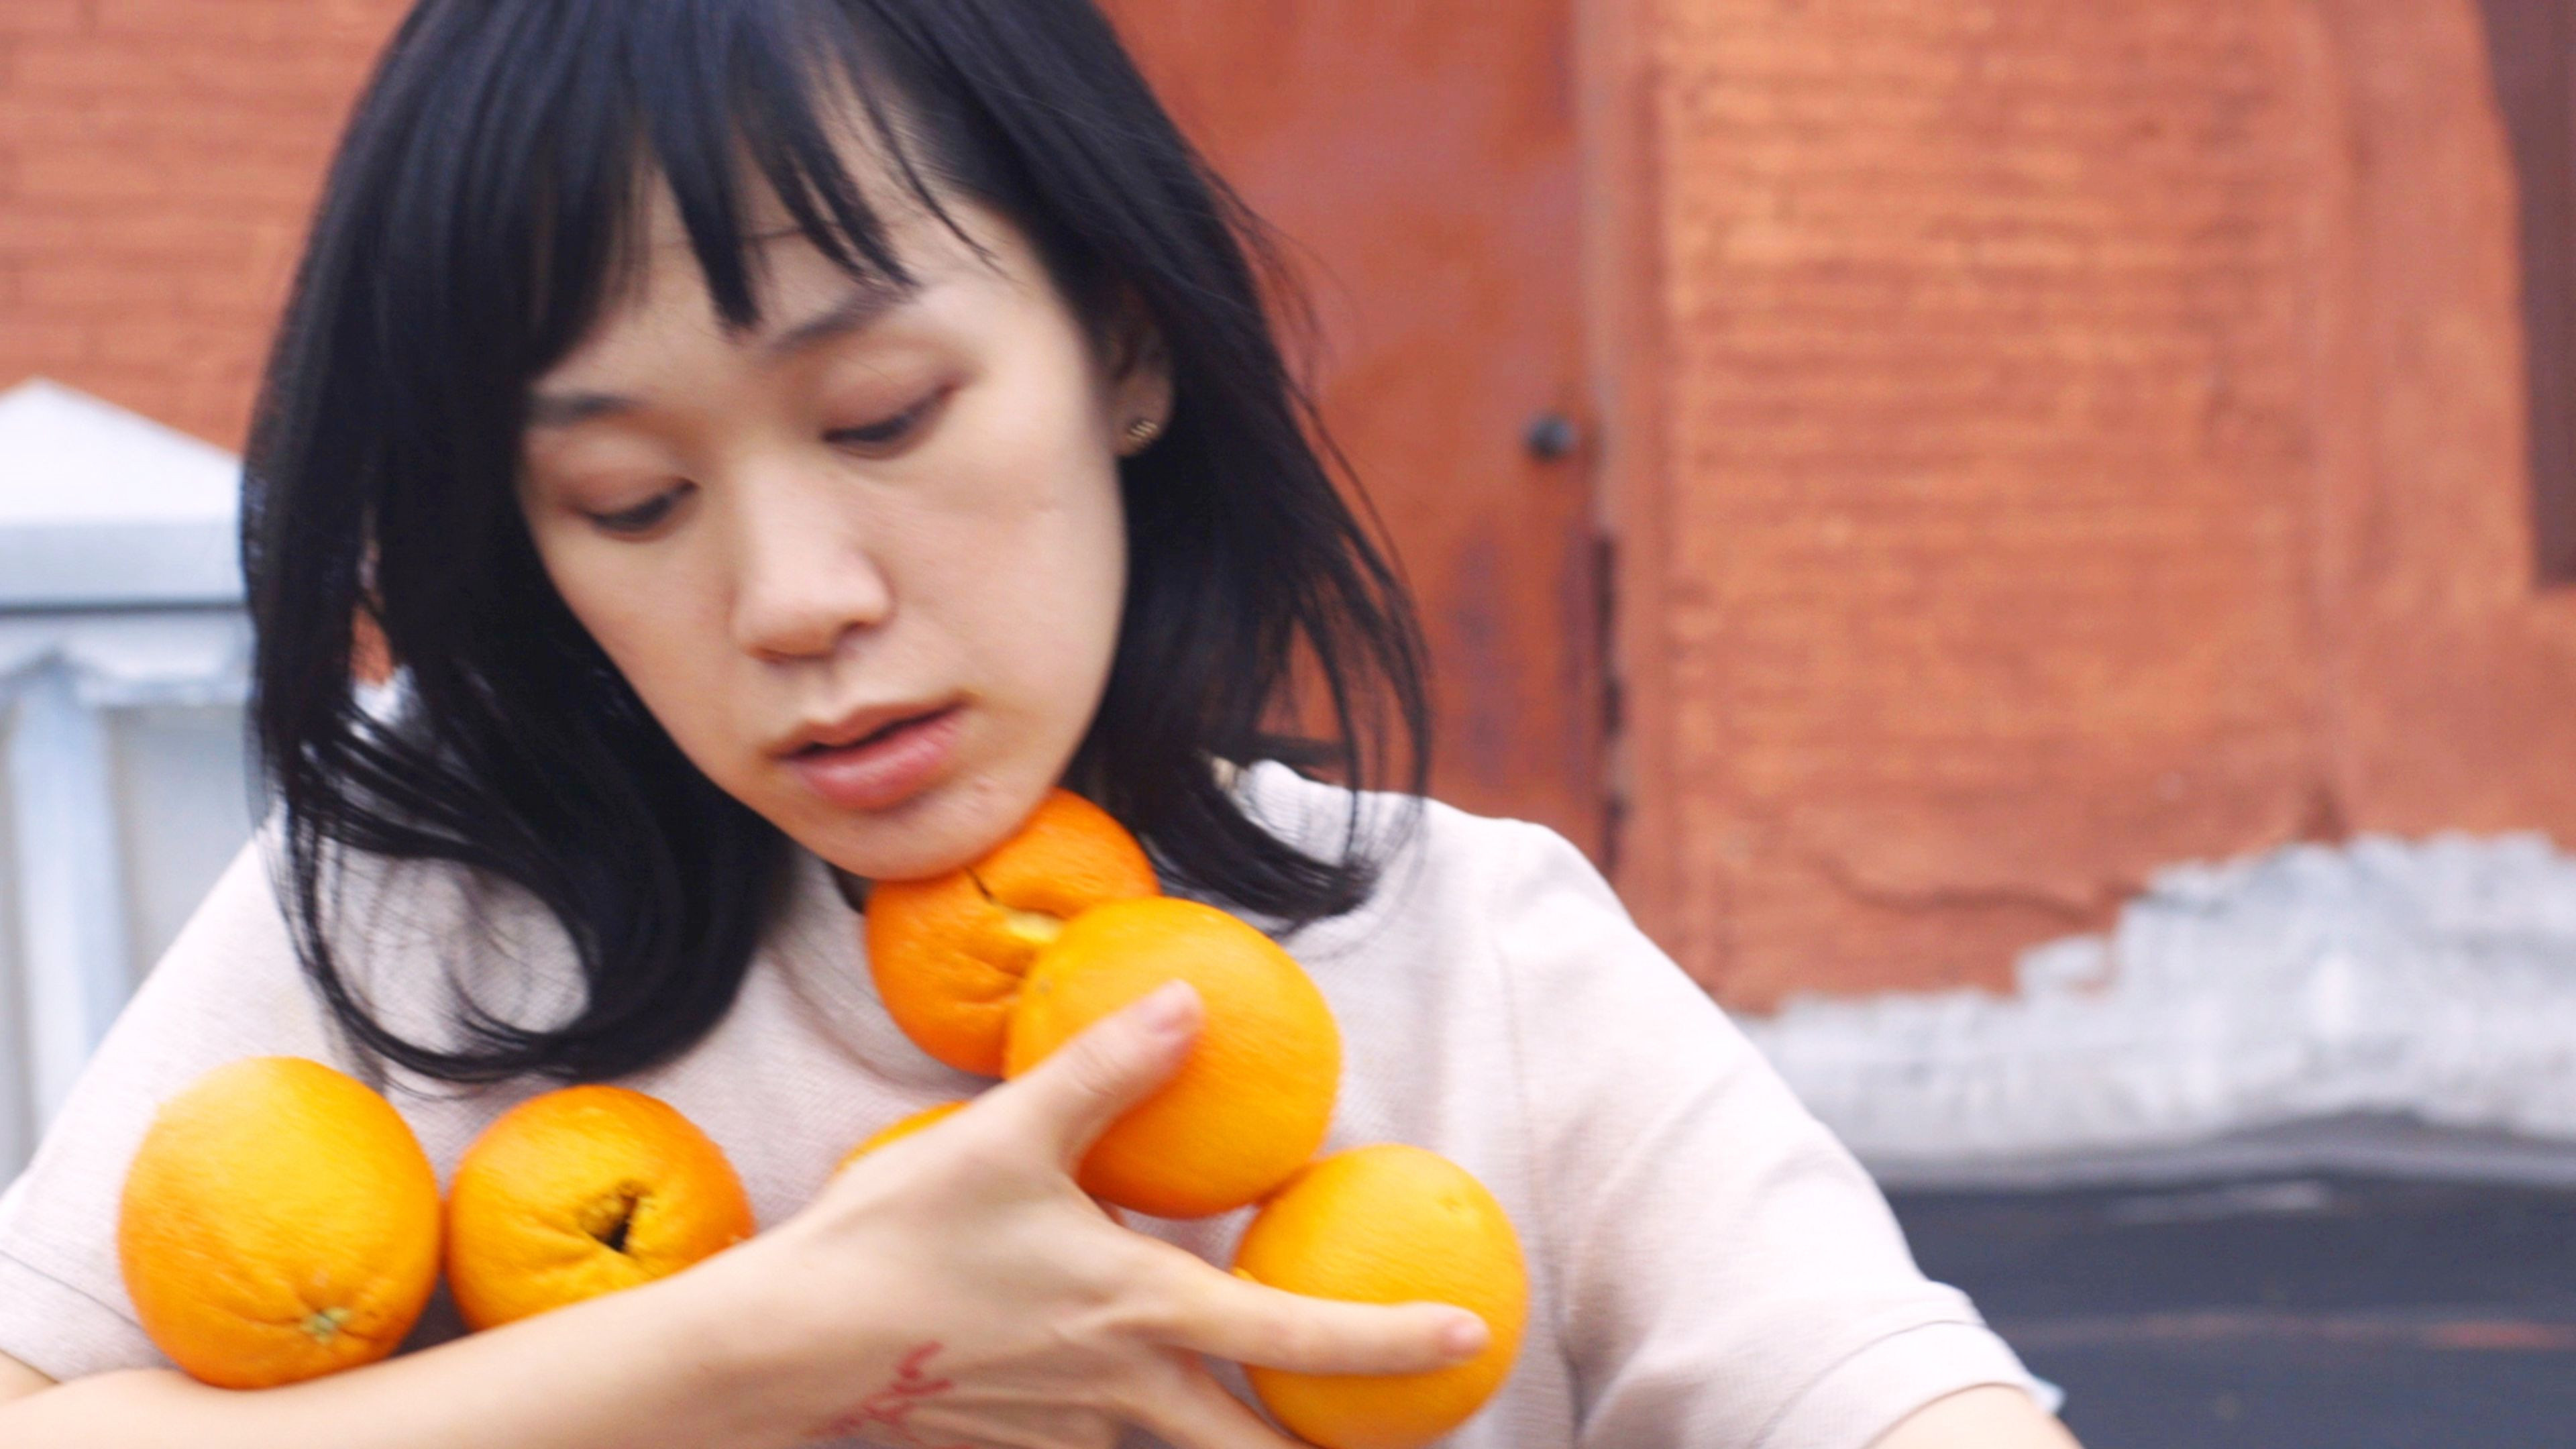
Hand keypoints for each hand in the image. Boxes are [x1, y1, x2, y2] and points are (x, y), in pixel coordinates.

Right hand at [706, 982, 1490, 1448]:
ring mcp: (1070, 1431)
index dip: (1389, 1343)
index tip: (1466, 1339)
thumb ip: (1105, 1071)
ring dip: (1243, 1447)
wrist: (787, 1355)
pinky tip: (1143, 1402)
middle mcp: (1120, 1391)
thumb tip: (1188, 1007)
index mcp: (1138, 1313)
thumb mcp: (1007, 1137)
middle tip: (1390, 1431)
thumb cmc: (897, 1242)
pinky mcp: (1020, 1446)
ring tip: (1286, 1427)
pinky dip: (1150, 1437)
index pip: (1294, 1340)